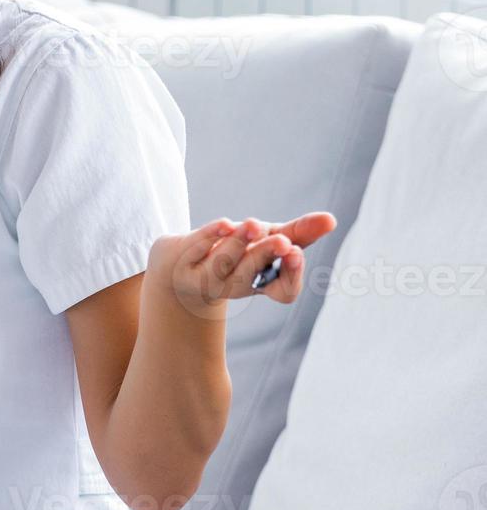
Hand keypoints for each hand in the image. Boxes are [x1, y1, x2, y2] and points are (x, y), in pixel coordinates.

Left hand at [148, 213, 337, 317]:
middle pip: (251, 273)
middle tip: (281, 240)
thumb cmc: (234, 252)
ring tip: (252, 224)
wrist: (178, 269)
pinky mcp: (180, 263)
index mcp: (260, 284)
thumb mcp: (267, 240)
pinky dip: (210, 235)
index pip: (284, 290)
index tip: (295, 253)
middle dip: (265, 254)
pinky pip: (196, 248)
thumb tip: (332, 219)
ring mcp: (204, 278)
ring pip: (223, 263)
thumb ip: (299, 232)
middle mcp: (233, 286)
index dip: (291, 275)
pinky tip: (224, 224)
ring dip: (238, 243)